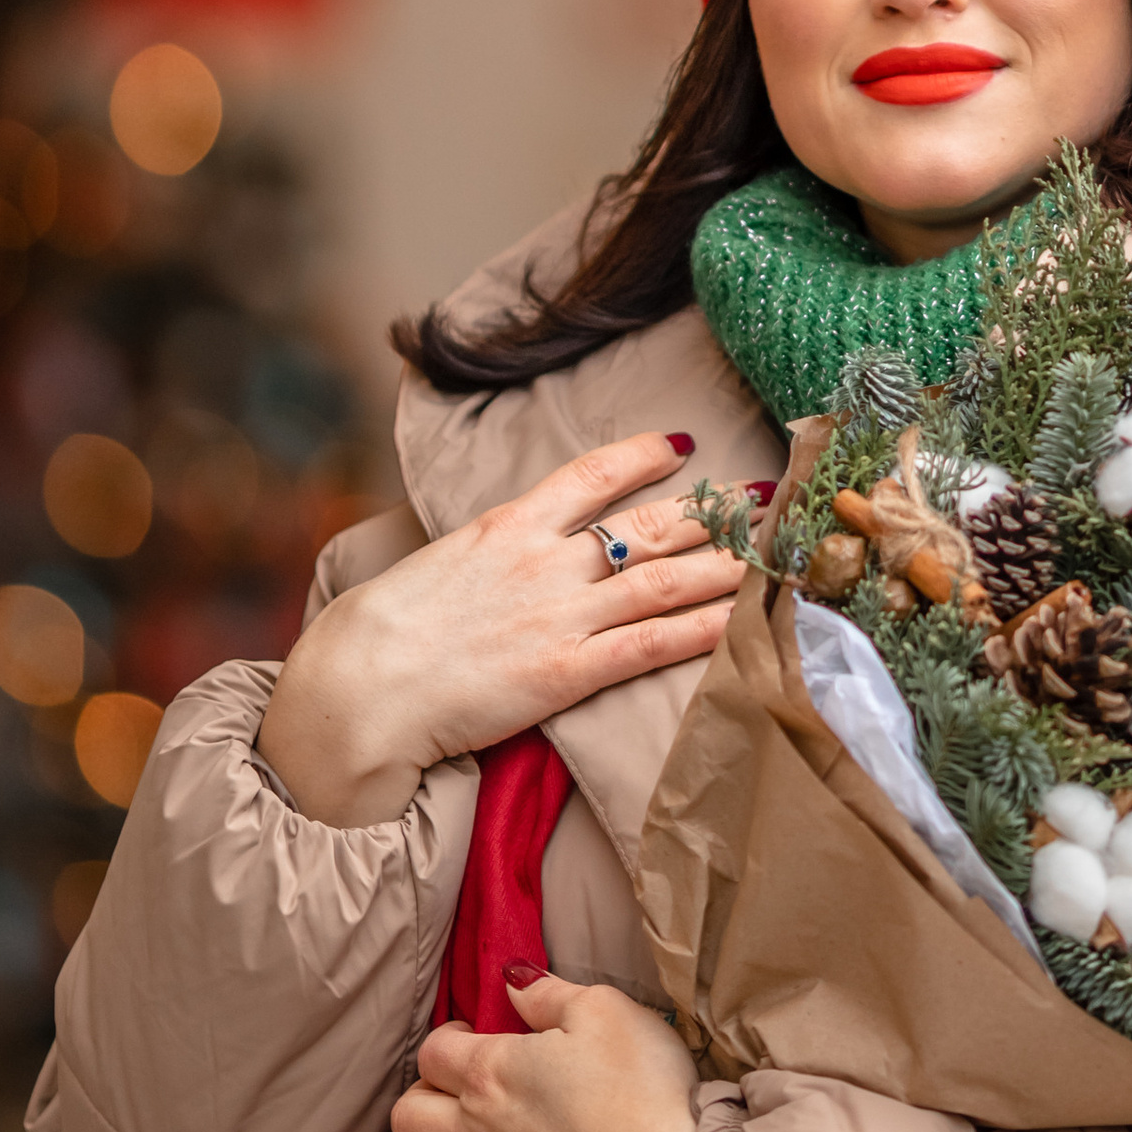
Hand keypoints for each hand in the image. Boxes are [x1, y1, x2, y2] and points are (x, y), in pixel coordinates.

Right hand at [259, 434, 746, 821]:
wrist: (360, 688)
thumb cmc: (379, 635)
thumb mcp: (436, 567)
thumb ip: (484, 555)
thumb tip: (503, 552)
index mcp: (507, 526)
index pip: (589, 474)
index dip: (641, 455)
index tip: (681, 443)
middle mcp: (545, 561)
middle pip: (649, 523)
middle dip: (713, 508)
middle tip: (765, 496)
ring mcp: (561, 615)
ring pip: (666, 578)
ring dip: (726, 562)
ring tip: (772, 550)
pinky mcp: (569, 671)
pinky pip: (652, 644)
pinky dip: (703, 628)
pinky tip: (742, 618)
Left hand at [392, 975, 700, 1131]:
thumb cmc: (646, 1088)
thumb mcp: (607, 1012)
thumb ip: (549, 994)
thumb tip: (511, 983)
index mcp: (491, 1071)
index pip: (431, 1053)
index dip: (448, 1040)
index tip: (472, 1040)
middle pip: (408, 1114)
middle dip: (427, 1094)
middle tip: (464, 1092)